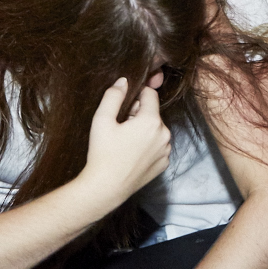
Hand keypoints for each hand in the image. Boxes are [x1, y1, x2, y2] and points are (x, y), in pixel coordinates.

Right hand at [78, 78, 171, 208]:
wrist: (106, 188)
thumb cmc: (102, 153)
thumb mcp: (102, 120)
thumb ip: (113, 96)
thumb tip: (123, 81)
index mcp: (151, 121)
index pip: (150, 94)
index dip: (136, 97)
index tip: (124, 109)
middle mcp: (164, 135)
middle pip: (153, 113)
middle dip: (139, 115)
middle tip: (120, 128)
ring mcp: (166, 151)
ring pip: (156, 129)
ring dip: (144, 130)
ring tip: (125, 143)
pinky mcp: (163, 164)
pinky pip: (158, 146)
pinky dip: (148, 146)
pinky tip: (132, 154)